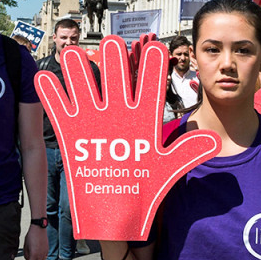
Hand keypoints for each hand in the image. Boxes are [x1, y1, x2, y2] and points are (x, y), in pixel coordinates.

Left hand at [22, 226, 47, 259]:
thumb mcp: (25, 246)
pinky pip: (44, 259)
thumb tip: (28, 259)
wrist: (39, 228)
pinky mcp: (47, 250)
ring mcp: (45, 253)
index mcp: (34, 254)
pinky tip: (37, 257)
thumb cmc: (31, 235)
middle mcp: (40, 255)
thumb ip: (26, 254)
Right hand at [36, 37, 220, 240]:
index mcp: (144, 119)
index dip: (151, 67)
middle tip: (112, 44)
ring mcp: (94, 121)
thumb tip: (215, 141)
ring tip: (72, 53)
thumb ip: (187, 152)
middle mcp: (119, 114)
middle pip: (116, 80)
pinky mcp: (73, 133)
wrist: (120, 215)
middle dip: (113, 62)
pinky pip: (60, 110)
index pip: (150, 87)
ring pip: (85, 88)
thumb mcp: (168, 169)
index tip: (155, 48)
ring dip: (78, 71)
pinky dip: (52, 95)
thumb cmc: (146, 189)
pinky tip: (45, 78)